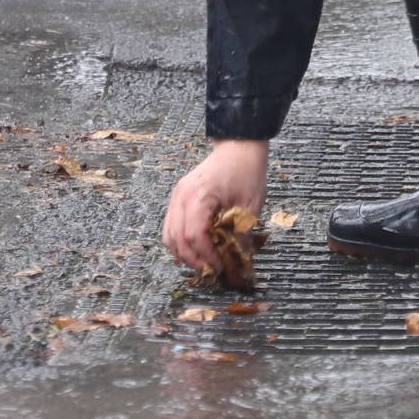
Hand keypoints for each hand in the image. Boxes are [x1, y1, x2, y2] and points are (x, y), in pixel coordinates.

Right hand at [163, 139, 268, 272]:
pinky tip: (197, 247)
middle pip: (176, 237)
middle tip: (210, 270)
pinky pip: (171, 225)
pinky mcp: (178, 197)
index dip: (206, 255)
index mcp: (200, 195)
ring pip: (168, 233)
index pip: (194, 235)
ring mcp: (177, 195)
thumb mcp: (250, 205)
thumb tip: (237, 260)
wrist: (239, 149)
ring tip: (203, 261)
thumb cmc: (247, 172)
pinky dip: (180, 240)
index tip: (220, 266)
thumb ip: (241, 233)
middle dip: (192, 259)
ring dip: (183, 252)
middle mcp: (182, 195)